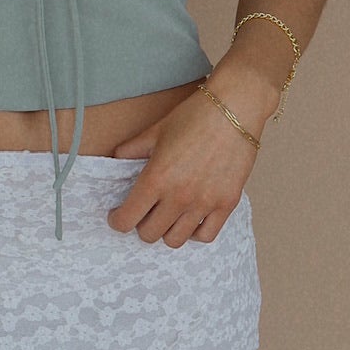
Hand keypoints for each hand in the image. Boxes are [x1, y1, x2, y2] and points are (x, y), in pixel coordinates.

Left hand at [105, 86, 260, 246]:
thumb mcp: (154, 132)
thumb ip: (130, 151)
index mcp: (156, 178)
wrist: (235, 109)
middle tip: (144, 213)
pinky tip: (190, 219)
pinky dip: (194, 233)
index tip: (118, 215)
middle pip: (149, 234)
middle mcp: (179, 196)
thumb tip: (113, 161)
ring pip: (175, 240)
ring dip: (166, 231)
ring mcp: (204, 203)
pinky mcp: (226, 204)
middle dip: (140, 225)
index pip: (126, 220)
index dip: (117, 220)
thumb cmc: (194, 116)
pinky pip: (205, 236)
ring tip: (167, 217)